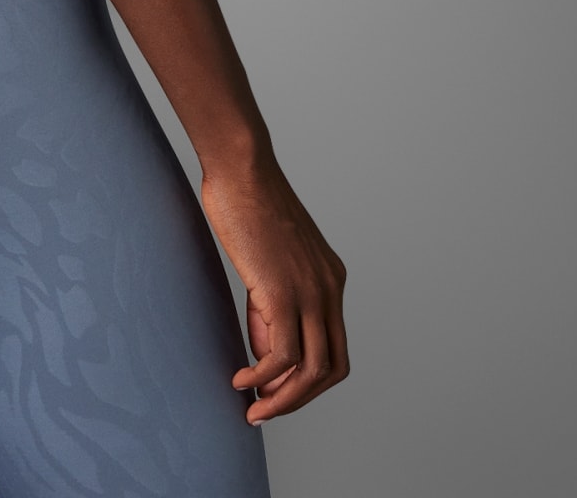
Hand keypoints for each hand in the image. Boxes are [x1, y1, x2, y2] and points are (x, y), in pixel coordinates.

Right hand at [201, 157, 347, 423]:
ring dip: (283, 400)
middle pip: (332, 368)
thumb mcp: (270, 256)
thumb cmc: (245, 200)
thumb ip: (273, 300)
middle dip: (301, 399)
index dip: (309, 378)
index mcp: (331, 278)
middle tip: (267, 410)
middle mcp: (329, 289)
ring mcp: (310, 292)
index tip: (278, 389)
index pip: (334, 347)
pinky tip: (241, 379)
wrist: (241, 166)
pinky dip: (263, 378)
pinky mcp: (282, 293)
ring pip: (312, 371)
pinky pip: (281, 356)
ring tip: (254, 407)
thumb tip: (266, 348)